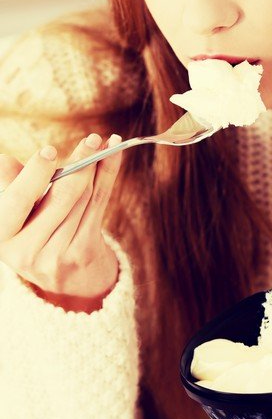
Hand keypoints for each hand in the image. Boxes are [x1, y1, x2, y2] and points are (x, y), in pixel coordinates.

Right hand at [0, 133, 122, 305]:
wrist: (66, 279)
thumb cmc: (35, 231)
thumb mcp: (14, 214)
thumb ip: (11, 186)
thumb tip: (4, 162)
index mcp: (2, 235)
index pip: (18, 200)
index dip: (35, 174)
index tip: (50, 151)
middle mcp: (26, 251)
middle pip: (61, 197)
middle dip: (80, 162)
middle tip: (91, 139)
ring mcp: (57, 255)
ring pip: (84, 197)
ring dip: (97, 164)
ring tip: (104, 143)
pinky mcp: (83, 252)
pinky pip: (100, 203)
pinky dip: (109, 174)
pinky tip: (114, 154)